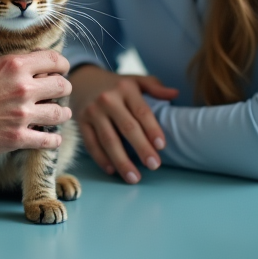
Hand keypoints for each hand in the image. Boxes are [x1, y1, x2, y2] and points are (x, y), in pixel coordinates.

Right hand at [0, 49, 71, 162]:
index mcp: (11, 65)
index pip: (52, 59)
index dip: (60, 63)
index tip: (60, 68)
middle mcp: (22, 88)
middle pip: (62, 85)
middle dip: (63, 87)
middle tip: (60, 91)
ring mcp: (21, 116)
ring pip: (59, 113)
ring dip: (62, 112)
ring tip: (60, 113)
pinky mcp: (16, 139)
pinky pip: (47, 140)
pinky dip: (53, 139)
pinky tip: (53, 138)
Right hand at [71, 66, 178, 183]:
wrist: (83, 80)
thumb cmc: (116, 85)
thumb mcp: (135, 80)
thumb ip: (155, 87)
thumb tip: (176, 93)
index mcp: (126, 88)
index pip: (142, 112)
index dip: (152, 129)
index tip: (161, 146)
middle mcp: (108, 99)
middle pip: (127, 127)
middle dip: (142, 148)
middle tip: (154, 165)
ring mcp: (93, 111)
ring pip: (109, 140)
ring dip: (122, 161)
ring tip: (134, 178)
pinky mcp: (81, 122)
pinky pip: (91, 144)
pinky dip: (101, 159)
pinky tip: (112, 171)